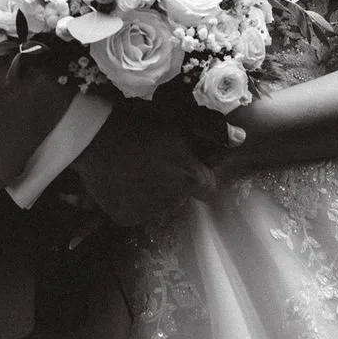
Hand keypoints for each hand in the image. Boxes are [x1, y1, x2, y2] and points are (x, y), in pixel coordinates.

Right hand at [72, 104, 216, 226]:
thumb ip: (212, 131)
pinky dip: (133, 199)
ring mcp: (148, 212)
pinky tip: (125, 179)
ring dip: (154, 191)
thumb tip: (241, 138)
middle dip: (175, 182)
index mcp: (190, 178)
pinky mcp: (126, 218)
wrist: (96, 135)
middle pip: (182, 196)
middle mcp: (173, 201)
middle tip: (156, 159)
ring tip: (137, 167)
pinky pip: (137, 211)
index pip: (207, 186)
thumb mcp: (180, 120)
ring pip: (160, 205)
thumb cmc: (141, 121)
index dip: (196, 172)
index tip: (182, 160)